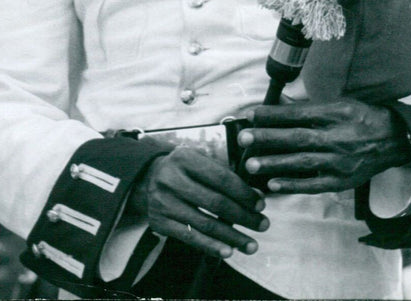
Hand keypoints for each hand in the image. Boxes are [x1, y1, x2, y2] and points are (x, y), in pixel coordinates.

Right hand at [131, 146, 268, 258]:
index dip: (244, 193)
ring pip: (205, 224)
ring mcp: (163, 202)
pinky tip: (229, 251)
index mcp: (185, 158)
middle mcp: (171, 179)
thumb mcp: (200, 162)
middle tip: (262, 225)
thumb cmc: (185, 170)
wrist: (148, 178)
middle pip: (215, 203)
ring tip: (252, 245)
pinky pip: (190, 238)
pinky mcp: (159, 222)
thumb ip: (226, 177)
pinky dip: (211, 247)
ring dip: (232, 237)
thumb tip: (256, 197)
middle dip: (243, 216)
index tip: (261, 205)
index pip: (221, 178)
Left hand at [237, 99, 410, 193]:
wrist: (391, 140)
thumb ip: (308, 107)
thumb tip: (278, 104)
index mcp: (333, 113)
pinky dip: (293, 185)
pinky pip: (313, 184)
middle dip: (267, 138)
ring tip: (250, 165)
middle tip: (243, 139)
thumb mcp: (337, 103)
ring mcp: (337, 161)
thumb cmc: (359, 118)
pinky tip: (273, 184)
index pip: (298, 114)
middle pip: (296, 137)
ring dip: (274, 163)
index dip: (274, 115)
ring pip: (301, 162)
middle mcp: (335, 137)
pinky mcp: (340, 180)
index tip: (251, 115)